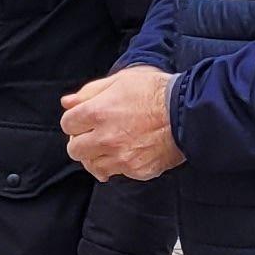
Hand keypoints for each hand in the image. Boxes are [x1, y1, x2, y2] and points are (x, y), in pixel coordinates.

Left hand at [61, 66, 183, 182]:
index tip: (85, 121)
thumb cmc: (156, 91)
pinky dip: (119, 165)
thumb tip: (67, 102)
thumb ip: (90, 92)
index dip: (75, 122)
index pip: (67, 124)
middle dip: (81, 142)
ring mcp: (121, 157)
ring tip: (111, 146)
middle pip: (74, 149)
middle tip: (95, 135)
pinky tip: (127, 154)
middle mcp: (105, 138)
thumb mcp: (120, 80)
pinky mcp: (136, 170)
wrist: (187, 112)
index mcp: (98, 112)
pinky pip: (117, 173)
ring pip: (93, 165)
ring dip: (98, 156)